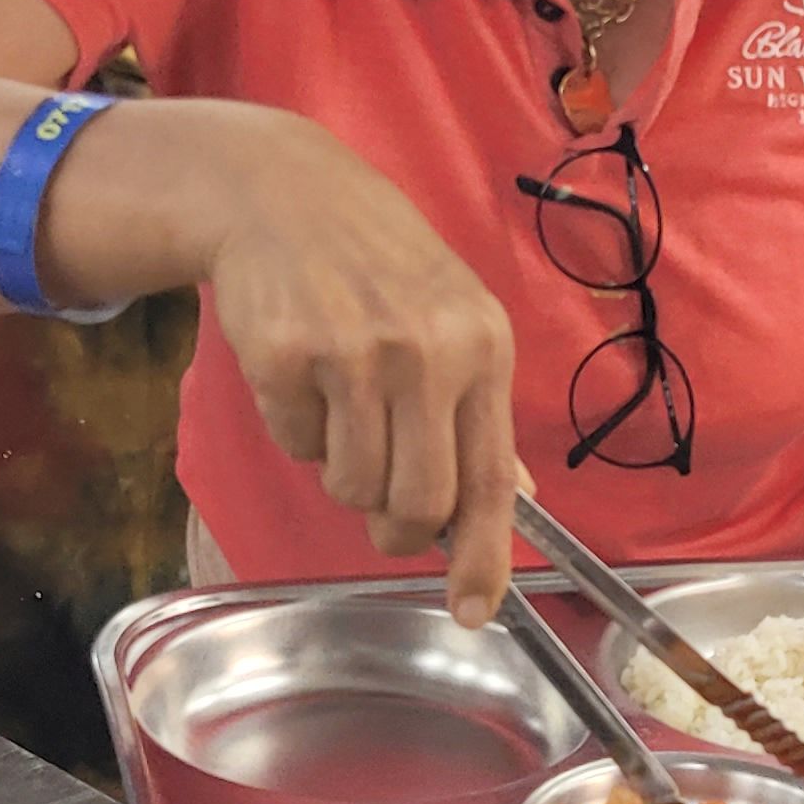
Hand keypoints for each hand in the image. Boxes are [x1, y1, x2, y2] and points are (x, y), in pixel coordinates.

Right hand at [200, 126, 520, 618]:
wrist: (284, 194)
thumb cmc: (379, 265)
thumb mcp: (456, 318)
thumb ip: (480, 412)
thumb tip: (518, 500)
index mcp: (483, 348)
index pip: (494, 478)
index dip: (483, 556)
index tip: (473, 610)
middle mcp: (427, 352)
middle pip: (418, 502)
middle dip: (397, 528)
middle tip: (381, 507)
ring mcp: (355, 354)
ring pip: (353, 486)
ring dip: (343, 473)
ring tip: (341, 409)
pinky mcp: (287, 356)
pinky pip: (297, 445)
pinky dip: (298, 430)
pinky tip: (304, 373)